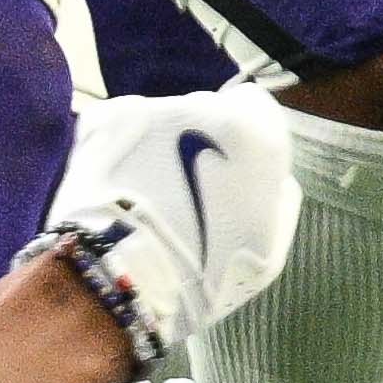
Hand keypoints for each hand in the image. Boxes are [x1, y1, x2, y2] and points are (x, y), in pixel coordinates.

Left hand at [24, 86, 298, 371]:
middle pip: (206, 110)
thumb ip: (279, 198)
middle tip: (187, 187)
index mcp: (252, 131)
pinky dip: (122, 146)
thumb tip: (273, 178)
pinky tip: (119, 182)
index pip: (253, 105)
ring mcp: (150, 109)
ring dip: (160, 144)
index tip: (230, 170)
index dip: (242, 139)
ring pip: (163, 119)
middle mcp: (203, 105)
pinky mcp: (103, 120)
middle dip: (199, 139)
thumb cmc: (206, 271)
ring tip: (148, 189)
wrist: (121, 277)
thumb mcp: (270, 248)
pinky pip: (122, 125)